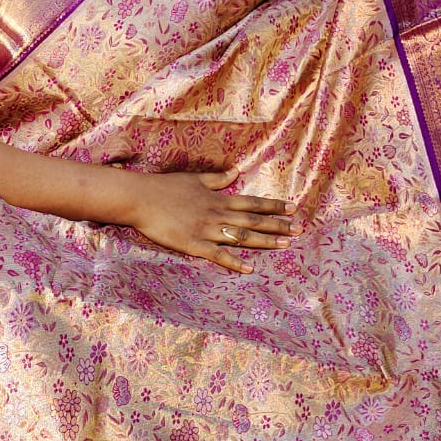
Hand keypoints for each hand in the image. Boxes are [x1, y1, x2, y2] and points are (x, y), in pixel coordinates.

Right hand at [120, 168, 300, 272]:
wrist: (141, 198)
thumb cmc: (165, 187)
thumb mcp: (194, 178)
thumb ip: (217, 179)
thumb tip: (236, 172)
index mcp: (218, 198)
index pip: (253, 203)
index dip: (274, 207)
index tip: (293, 209)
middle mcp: (217, 214)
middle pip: (253, 221)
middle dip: (278, 225)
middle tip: (299, 230)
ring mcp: (207, 230)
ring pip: (241, 237)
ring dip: (264, 241)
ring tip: (285, 245)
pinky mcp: (193, 244)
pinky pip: (218, 255)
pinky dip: (234, 262)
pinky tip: (249, 268)